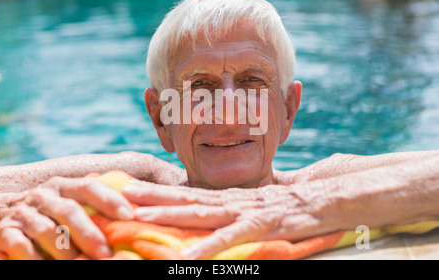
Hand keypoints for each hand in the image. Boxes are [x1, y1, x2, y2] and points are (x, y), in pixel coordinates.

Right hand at [0, 176, 133, 259]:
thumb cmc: (46, 208)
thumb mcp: (65, 196)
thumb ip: (92, 197)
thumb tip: (132, 202)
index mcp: (63, 185)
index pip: (89, 187)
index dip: (109, 199)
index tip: (129, 215)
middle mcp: (43, 196)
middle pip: (69, 211)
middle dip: (89, 233)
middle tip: (107, 253)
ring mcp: (23, 213)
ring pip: (46, 231)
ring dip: (65, 250)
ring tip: (81, 263)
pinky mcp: (4, 232)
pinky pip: (21, 247)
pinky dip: (35, 260)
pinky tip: (49, 267)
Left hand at [122, 180, 336, 258]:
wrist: (325, 199)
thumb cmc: (290, 205)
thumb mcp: (256, 209)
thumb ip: (232, 214)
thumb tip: (212, 220)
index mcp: (228, 198)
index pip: (187, 192)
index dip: (159, 190)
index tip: (132, 189)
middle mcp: (230, 201)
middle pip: (185, 197)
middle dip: (153, 196)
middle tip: (121, 193)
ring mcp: (244, 212)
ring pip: (200, 212)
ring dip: (169, 214)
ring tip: (140, 216)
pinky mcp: (261, 226)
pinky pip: (230, 239)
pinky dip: (207, 247)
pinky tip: (186, 257)